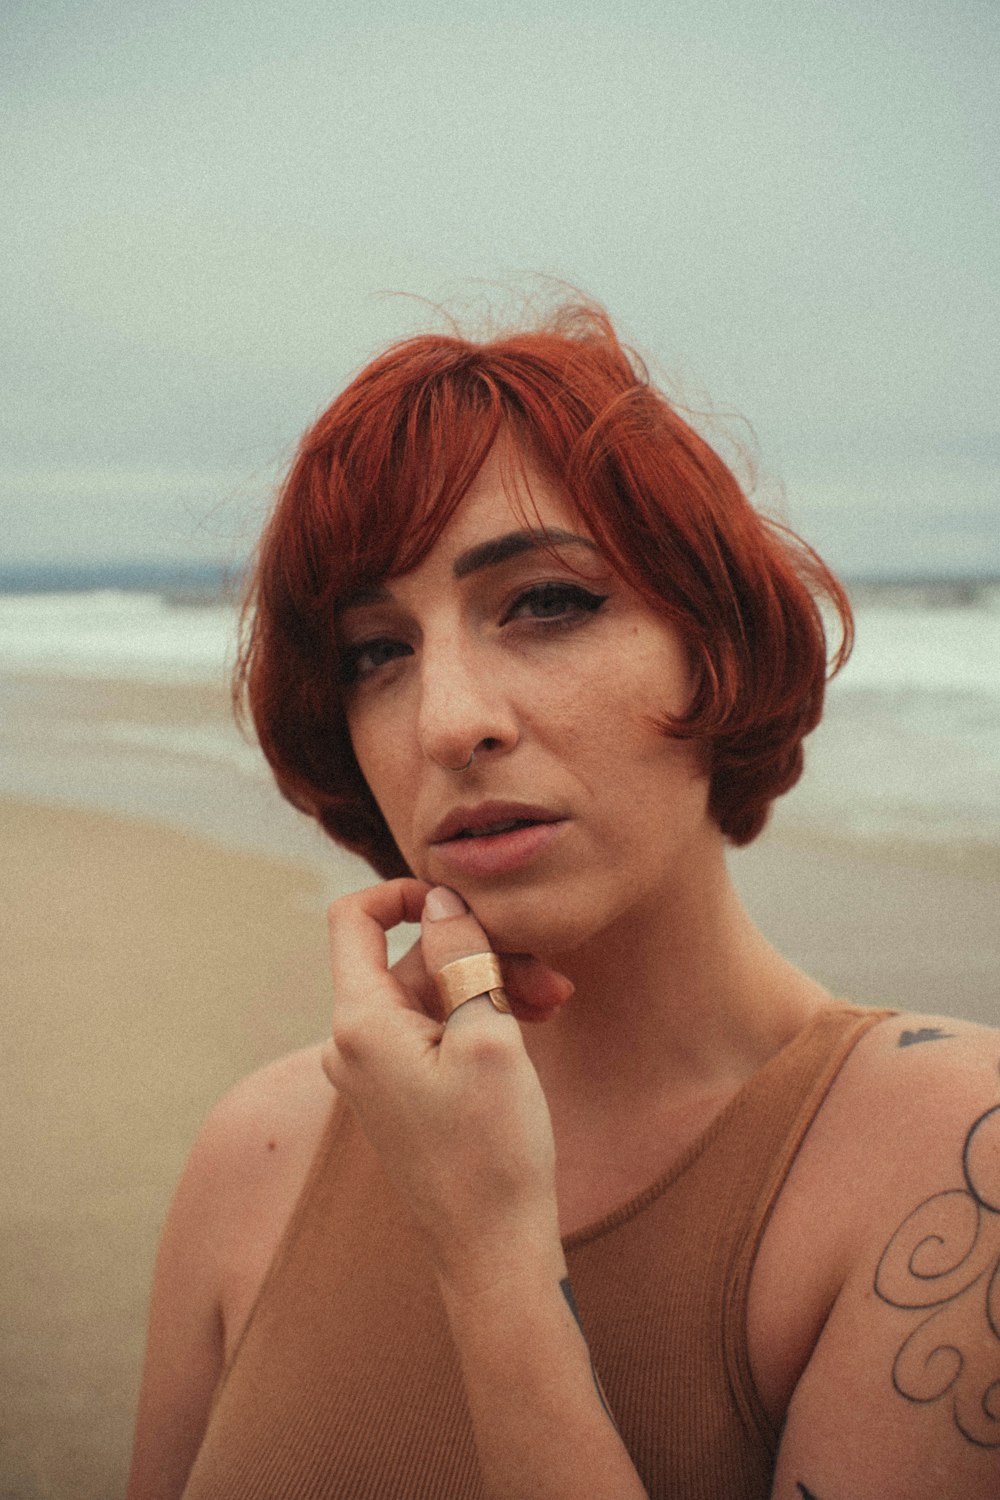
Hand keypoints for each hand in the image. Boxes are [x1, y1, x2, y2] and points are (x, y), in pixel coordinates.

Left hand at [322, 880, 570, 1290]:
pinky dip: (478, 1017)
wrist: (493, 1252)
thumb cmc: (492, 1150)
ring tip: (553, 1005)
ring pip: (430, 993)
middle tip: (550, 978)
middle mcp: (353, 1043)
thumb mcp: (488, 1037)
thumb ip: (461, 957)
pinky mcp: (399, 1091)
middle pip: (409, 958)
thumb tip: (440, 899)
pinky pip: (433, 1029)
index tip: (465, 902)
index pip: (353, 918)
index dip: (405, 893)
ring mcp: (374, 1070)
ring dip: (489, 986)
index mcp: (360, 1023)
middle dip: (479, 954)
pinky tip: (531, 1025)